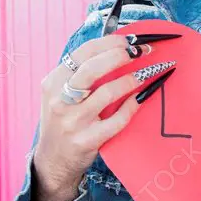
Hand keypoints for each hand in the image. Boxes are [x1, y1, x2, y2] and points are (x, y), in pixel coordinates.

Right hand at [34, 36, 158, 193]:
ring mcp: (73, 122)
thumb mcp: (60, 93)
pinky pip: (117, 120)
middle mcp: (60, 100)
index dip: (108, 43)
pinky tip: (142, 98)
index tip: (129, 40)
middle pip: (92, 69)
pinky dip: (132, 106)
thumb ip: (80, 73)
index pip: (81, 54)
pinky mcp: (87, 140)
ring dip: (132, 79)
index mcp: (53, 82)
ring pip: (107, 93)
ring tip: (147, 73)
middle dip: (120, 56)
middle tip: (141, 52)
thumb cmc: (64, 120)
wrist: (53, 160)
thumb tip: (116, 46)